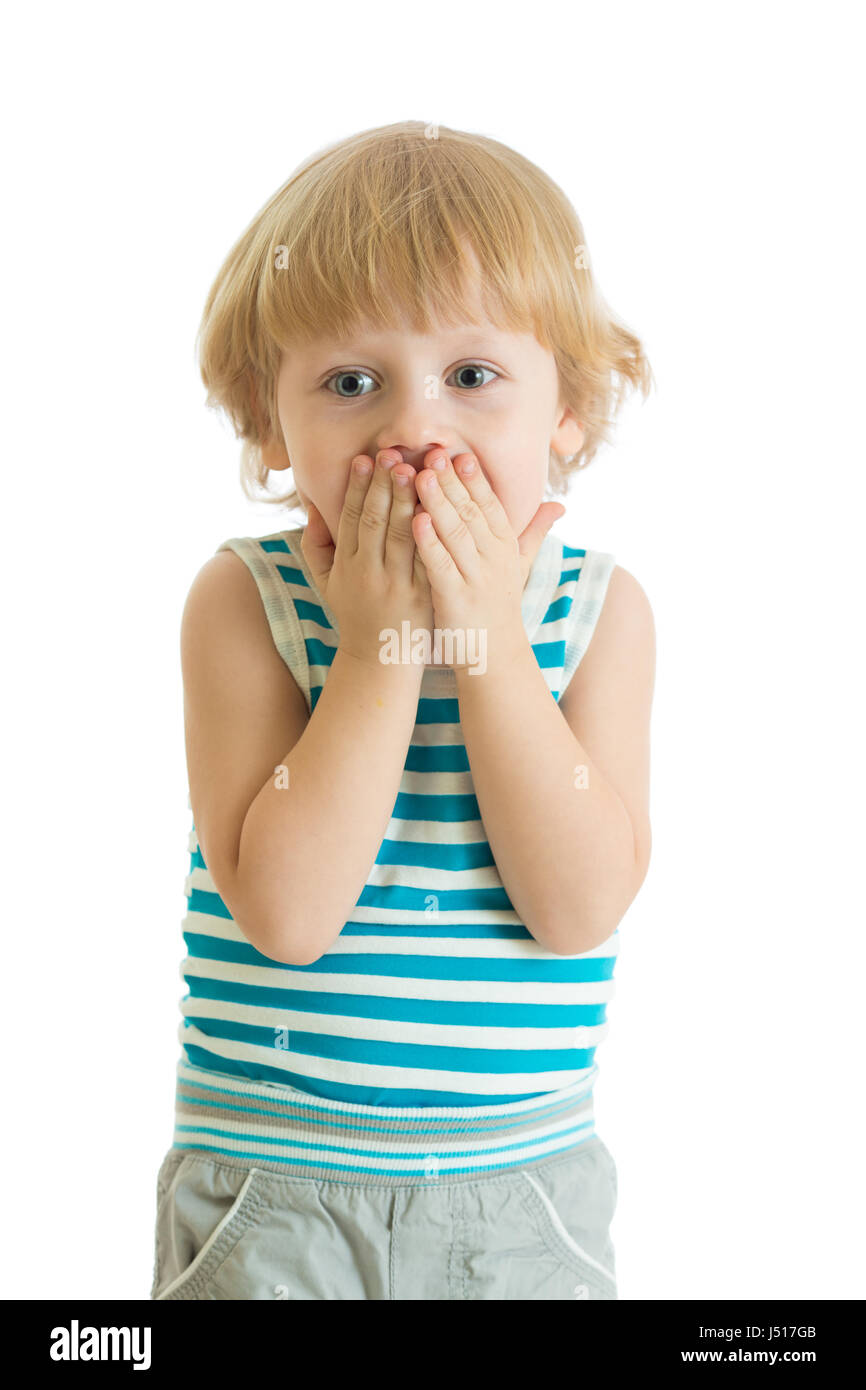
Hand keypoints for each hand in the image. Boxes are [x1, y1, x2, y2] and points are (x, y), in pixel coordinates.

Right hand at [302, 450, 433, 668]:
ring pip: (402, 536)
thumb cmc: (354, 613)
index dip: (356, 487)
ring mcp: (397, 584)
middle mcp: (369, 572)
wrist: (380, 660)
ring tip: (415, 470)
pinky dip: (433, 533)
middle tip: (391, 453)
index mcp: (347, 565)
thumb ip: (315, 544)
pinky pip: (428, 558)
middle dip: (383, 485)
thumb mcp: (326, 581)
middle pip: (375, 521)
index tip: (364, 459)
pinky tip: (439, 509)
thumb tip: (313, 506)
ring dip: (408, 500)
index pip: (350, 517)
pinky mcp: (423, 595)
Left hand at [411, 449, 564, 640]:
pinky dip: (430, 542)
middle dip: (452, 481)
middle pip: (472, 513)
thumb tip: (559, 504)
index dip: (476, 479)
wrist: (494, 655)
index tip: (461, 454)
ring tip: (420, 475)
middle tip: (434, 453)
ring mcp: (475, 579)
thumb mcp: (520, 565)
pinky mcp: (455, 599)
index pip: (491, 505)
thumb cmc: (500, 606)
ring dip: (438, 502)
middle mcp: (494, 559)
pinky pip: (441, 564)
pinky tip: (415, 520)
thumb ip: (535, 532)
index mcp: (506, 547)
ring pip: (455, 533)